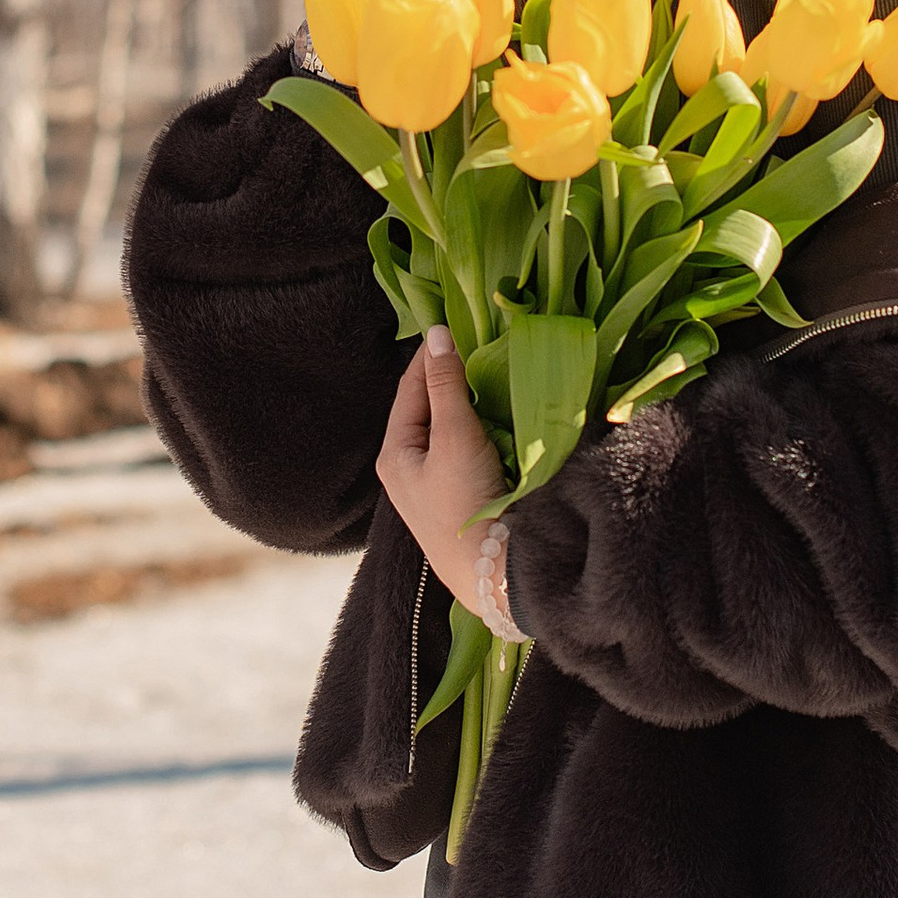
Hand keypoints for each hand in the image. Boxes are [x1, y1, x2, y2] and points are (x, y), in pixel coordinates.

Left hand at [376, 328, 501, 612]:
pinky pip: (469, 447)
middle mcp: (409, 467)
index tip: (458, 324)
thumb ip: (446, 385)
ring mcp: (436, 483)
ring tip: (495, 372)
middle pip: (430, 406)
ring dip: (471, 401)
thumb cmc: (463, 503)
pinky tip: (503, 414)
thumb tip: (437, 334)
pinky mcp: (462, 495)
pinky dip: (484, 427)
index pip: (410, 387)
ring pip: (451, 427)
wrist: (491, 574)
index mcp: (394, 453)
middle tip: (482, 344)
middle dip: (453, 375)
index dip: (432, 354)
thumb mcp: (454, 438)